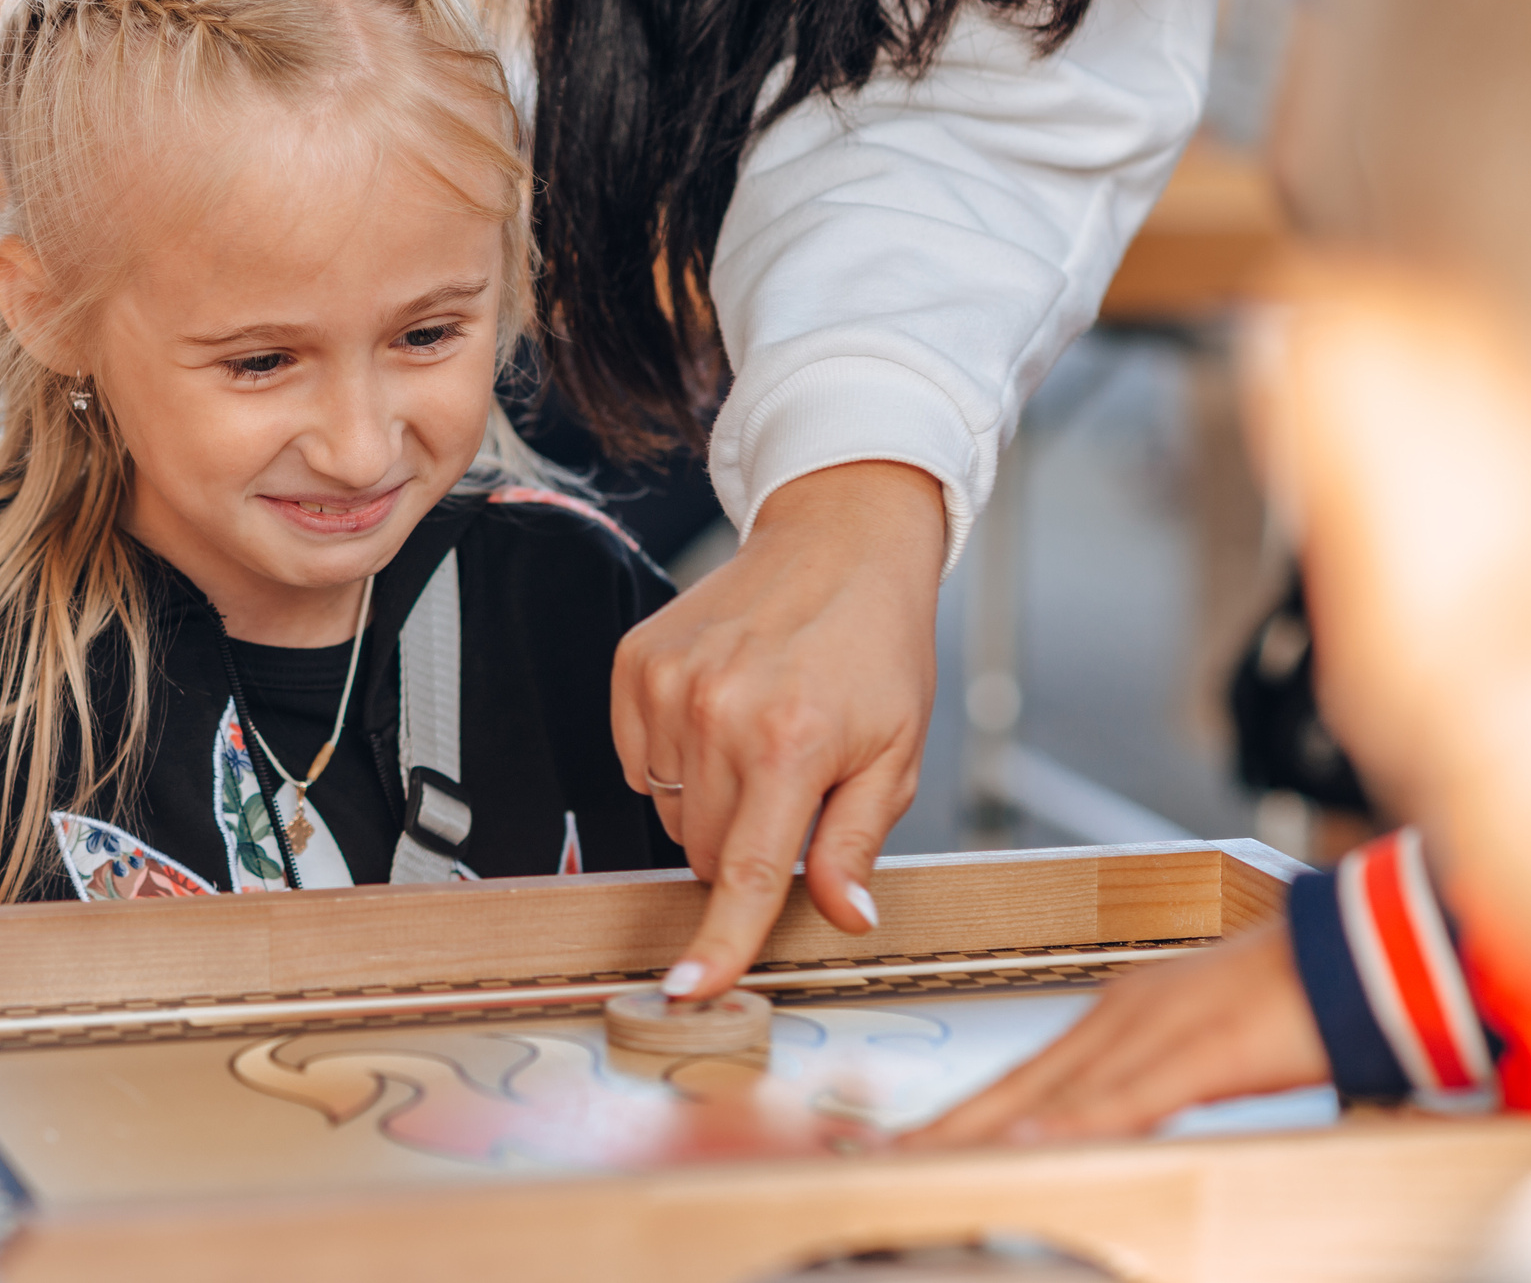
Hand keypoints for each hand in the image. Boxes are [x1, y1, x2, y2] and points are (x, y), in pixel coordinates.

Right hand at [616, 460, 943, 994]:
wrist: (837, 545)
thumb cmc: (875, 647)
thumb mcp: (895, 754)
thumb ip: (855, 843)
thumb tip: (844, 916)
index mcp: (791, 742)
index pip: (742, 871)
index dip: (719, 940)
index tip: (689, 986)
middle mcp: (717, 712)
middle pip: (698, 849)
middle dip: (739, 845)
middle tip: (787, 793)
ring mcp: (667, 684)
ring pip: (665, 808)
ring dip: (705, 800)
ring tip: (756, 738)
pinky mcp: (635, 663)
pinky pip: (635, 760)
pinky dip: (671, 759)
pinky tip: (716, 717)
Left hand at [908, 921, 1328, 1146]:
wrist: (1369, 953)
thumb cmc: (1296, 1008)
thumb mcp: (1205, 1056)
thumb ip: (1152, 1090)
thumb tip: (1104, 1134)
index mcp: (1119, 1020)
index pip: (1020, 1082)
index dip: (959, 1119)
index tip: (904, 1148)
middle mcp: (1122, 1019)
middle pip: (1017, 1088)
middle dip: (944, 1132)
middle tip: (873, 1162)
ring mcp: (1160, 1030)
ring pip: (1055, 1094)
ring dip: (984, 1134)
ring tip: (921, 1164)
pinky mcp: (1208, 1049)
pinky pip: (1134, 1095)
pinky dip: (1080, 1122)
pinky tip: (1036, 1143)